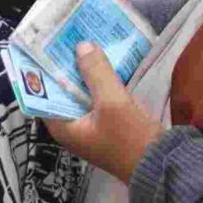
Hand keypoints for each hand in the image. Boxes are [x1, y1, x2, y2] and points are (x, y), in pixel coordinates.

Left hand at [43, 43, 163, 183]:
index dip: (42, 71)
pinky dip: (98, 81)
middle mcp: (72, 127)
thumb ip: (96, 73)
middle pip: (62, 91)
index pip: (41, 95)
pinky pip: (97, 97)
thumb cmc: (130, 139)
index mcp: (63, 127)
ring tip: (84, 41)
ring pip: (81, 93)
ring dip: (83, 72)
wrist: (161, 166)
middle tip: (66, 37)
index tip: (44, 46)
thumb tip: (81, 46)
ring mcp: (90, 126)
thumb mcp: (112, 103)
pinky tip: (105, 61)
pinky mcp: (107, 123)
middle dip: (65, 67)